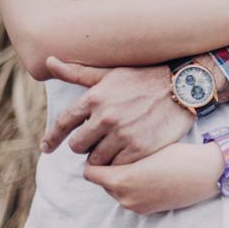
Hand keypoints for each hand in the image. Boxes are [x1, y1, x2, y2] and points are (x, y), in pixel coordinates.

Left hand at [39, 57, 195, 165]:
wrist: (182, 88)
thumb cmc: (144, 78)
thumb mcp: (110, 73)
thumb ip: (78, 73)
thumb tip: (49, 61)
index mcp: (95, 98)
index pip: (63, 123)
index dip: (52, 138)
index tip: (46, 148)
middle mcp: (105, 117)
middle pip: (78, 146)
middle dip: (84, 145)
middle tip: (97, 140)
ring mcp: (122, 134)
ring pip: (97, 160)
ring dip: (101, 156)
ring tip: (113, 146)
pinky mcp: (139, 149)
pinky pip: (117, 166)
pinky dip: (119, 163)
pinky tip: (127, 153)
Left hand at [84, 143, 222, 214]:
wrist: (205, 173)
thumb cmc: (178, 153)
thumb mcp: (144, 147)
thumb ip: (120, 152)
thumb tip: (103, 150)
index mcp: (121, 180)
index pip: (90, 171)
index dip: (95, 157)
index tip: (105, 146)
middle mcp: (124, 198)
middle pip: (101, 182)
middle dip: (107, 168)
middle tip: (121, 152)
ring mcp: (136, 207)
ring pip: (114, 190)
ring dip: (119, 179)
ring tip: (137, 163)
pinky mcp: (146, 212)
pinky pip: (128, 198)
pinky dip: (132, 187)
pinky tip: (147, 174)